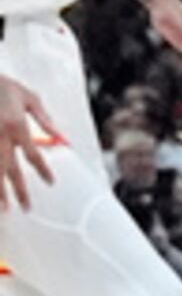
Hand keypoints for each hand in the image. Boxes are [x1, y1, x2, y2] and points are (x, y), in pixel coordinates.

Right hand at [0, 72, 61, 212]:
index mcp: (17, 126)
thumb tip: (61, 137)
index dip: (43, 170)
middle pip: (11, 170)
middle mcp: (0, 137)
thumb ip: (45, 119)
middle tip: (27, 208)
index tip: (51, 183)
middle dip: (19, 191)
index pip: (34, 155)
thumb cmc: (4, 86)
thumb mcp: (29, 97)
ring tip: (4, 209)